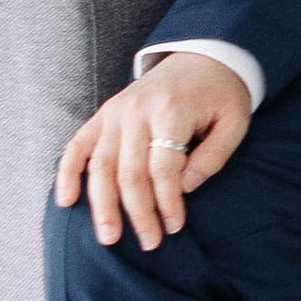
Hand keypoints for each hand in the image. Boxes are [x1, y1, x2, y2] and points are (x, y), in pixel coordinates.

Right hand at [55, 56, 253, 251]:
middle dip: (138, 213)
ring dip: (102, 205)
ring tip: (108, 238)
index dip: (168, 202)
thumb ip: (213, 157)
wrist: (201, 57)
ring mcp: (115, 112)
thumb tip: (183, 189)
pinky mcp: (102, 115)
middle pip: (130, 171)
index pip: (163, 167)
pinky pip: (77, 146)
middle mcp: (137, 110)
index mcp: (171, 110)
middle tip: (149, 243)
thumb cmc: (220, 95)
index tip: (175, 227)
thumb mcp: (234, 122)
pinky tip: (66, 201)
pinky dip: (67, 173)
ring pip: (100, 165)